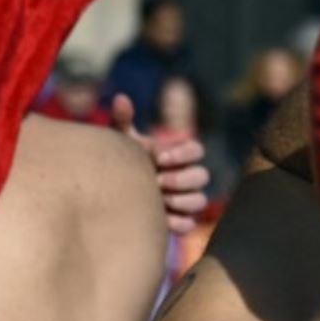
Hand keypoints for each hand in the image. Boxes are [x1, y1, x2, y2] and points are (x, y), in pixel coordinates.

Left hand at [110, 94, 212, 234]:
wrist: (116, 196)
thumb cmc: (127, 163)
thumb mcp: (124, 143)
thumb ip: (124, 121)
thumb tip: (120, 97)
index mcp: (179, 156)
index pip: (196, 150)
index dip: (182, 153)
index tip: (159, 157)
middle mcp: (188, 177)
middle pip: (203, 176)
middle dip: (181, 178)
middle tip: (158, 180)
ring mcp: (186, 200)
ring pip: (200, 200)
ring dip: (181, 200)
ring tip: (159, 200)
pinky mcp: (180, 222)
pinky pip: (189, 223)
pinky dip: (176, 221)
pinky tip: (160, 218)